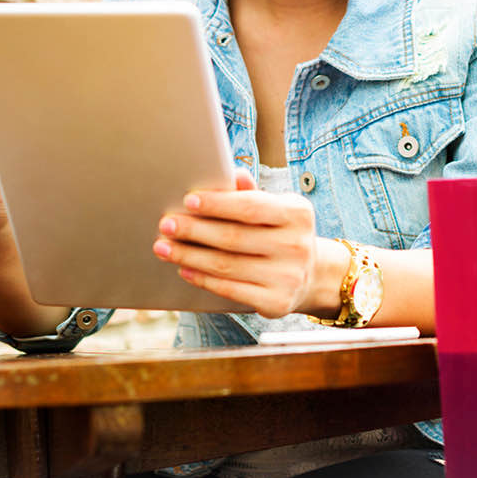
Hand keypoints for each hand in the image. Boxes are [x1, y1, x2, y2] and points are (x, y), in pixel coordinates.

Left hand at [152, 168, 331, 318]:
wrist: (312, 275)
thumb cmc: (282, 233)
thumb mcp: (276, 209)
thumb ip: (252, 194)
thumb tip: (233, 174)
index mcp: (297, 213)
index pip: (251, 207)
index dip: (217, 204)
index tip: (188, 201)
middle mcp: (296, 245)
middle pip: (233, 237)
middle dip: (194, 230)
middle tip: (166, 225)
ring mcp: (288, 277)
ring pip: (226, 265)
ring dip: (189, 256)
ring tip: (164, 247)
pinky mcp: (277, 302)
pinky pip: (230, 289)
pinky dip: (202, 278)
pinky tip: (184, 269)